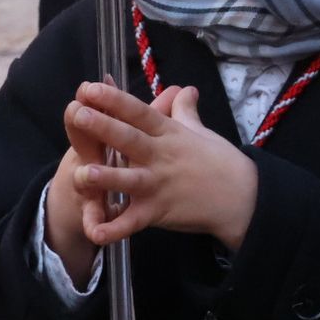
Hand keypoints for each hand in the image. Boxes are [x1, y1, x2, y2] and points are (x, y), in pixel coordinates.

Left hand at [65, 81, 258, 251]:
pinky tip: (94, 231)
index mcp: (168, 134)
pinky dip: (113, 229)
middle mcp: (160, 157)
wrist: (242, 198)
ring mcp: (157, 186)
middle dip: (103, 127)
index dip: (115, 100)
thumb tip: (185, 89)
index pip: (140, 112)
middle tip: (77, 114)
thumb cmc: (221, 161)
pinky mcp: (157, 213)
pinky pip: (132, 223)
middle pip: (129, 139)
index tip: (90, 87)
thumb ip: (185, 110)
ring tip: (79, 173)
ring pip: (127, 180)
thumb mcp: (201, 131)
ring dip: (104, 178)